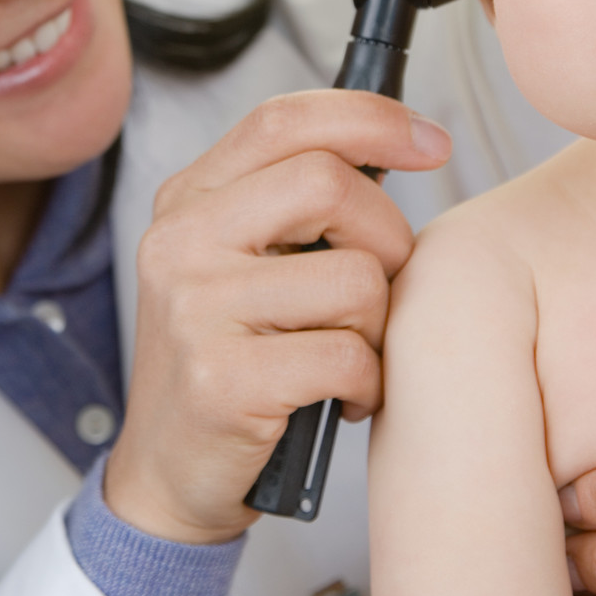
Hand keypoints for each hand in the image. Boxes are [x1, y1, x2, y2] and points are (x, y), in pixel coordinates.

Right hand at [103, 89, 450, 543]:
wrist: (166, 476)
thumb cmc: (229, 363)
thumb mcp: (240, 264)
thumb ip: (291, 204)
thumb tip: (395, 145)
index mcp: (189, 202)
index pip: (283, 120)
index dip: (370, 118)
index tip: (429, 142)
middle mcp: (182, 243)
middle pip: (329, 183)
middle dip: (386, 237)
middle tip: (377, 288)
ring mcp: (197, 310)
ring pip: (352, 278)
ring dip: (377, 325)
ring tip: (349, 352)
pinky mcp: (224, 381)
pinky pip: (347, 356)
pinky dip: (367, 383)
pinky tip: (341, 396)